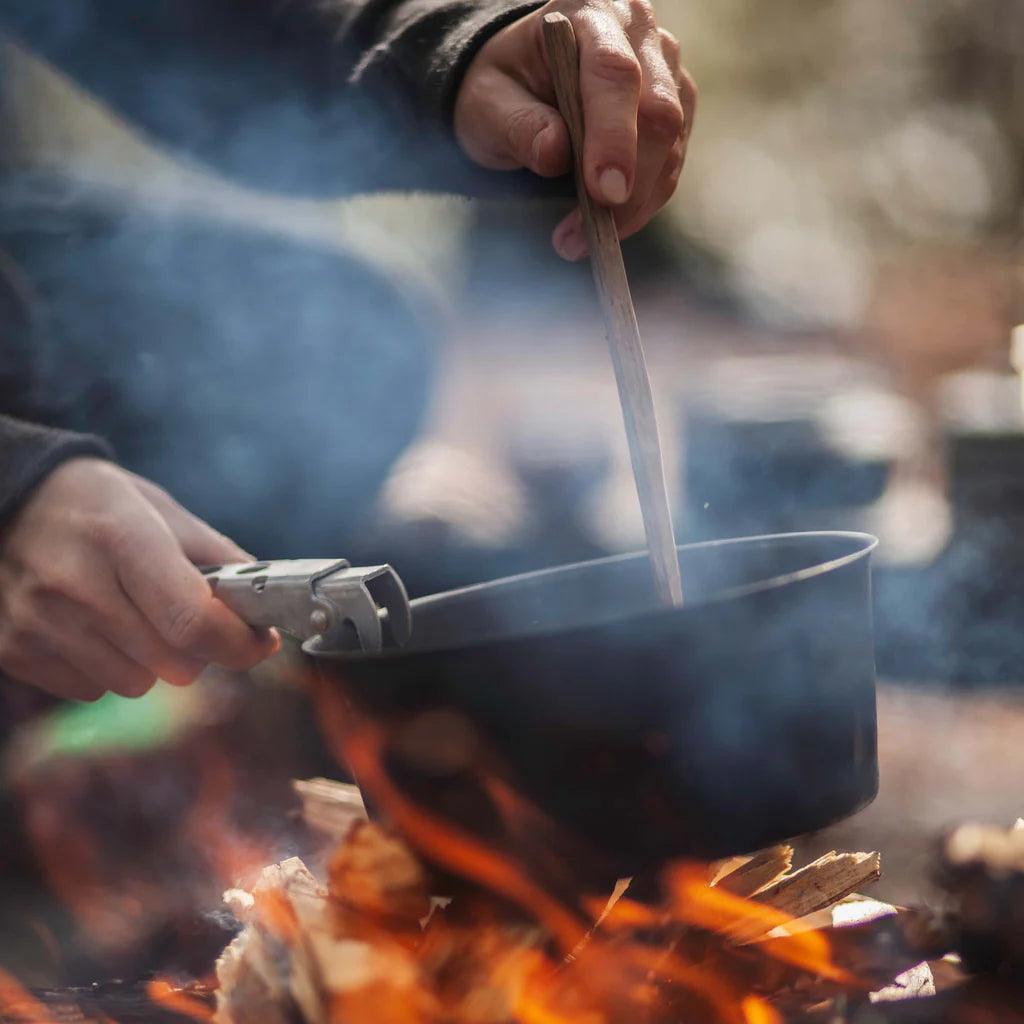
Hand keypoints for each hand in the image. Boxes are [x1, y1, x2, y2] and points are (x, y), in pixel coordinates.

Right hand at [0, 458, 277, 700]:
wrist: (9, 500)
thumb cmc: (99, 505)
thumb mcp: (162, 510)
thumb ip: (218, 557)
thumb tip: (266, 605)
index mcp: (123, 537)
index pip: (193, 620)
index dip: (239, 643)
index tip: (260, 641)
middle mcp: (75, 583)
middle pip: (174, 664)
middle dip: (200, 649)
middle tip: (191, 620)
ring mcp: (38, 620)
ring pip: (136, 685)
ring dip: (152, 661)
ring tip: (133, 616)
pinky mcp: (12, 649)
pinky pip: (91, 690)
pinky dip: (107, 668)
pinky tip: (94, 627)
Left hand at [453, 0, 695, 260]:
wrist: (519, 83)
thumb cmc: (500, 87)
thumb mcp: (486, 102)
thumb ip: (517, 123)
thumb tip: (554, 152)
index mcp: (588, 11)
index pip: (614, 74)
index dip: (614, 137)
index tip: (604, 193)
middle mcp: (638, 32)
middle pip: (658, 112)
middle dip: (631, 184)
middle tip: (589, 237)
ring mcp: (664, 69)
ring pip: (672, 145)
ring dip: (634, 206)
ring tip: (578, 242)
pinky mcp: (676, 108)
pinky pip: (670, 164)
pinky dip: (642, 204)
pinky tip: (606, 228)